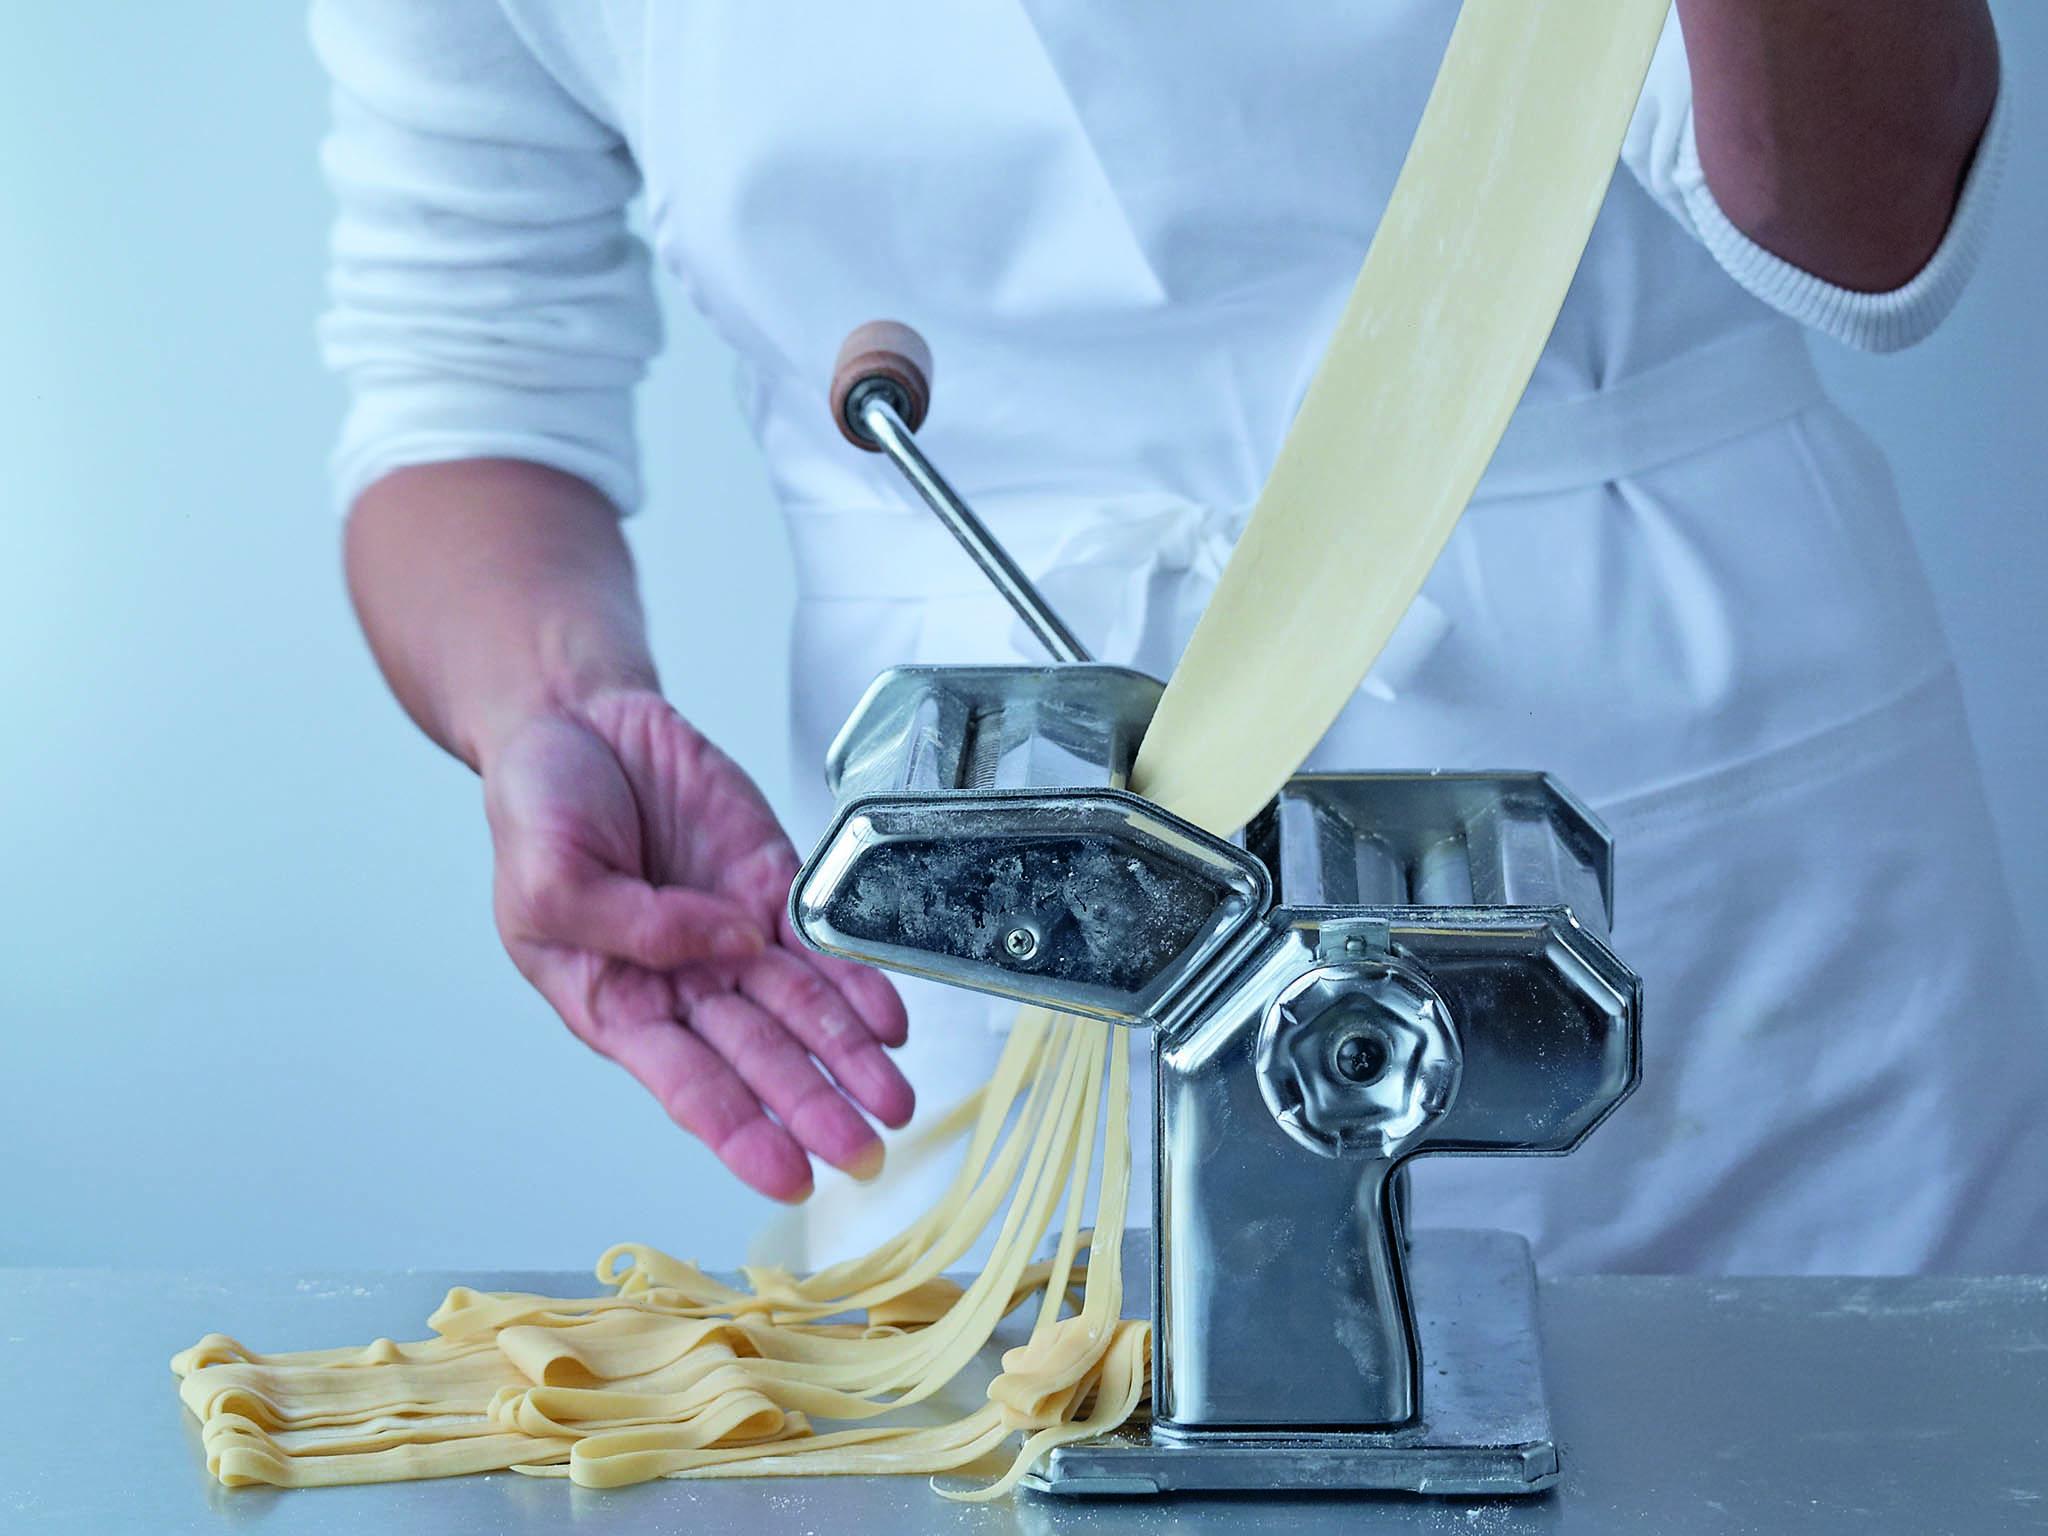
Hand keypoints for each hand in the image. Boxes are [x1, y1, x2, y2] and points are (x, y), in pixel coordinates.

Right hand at [482, 688, 912, 1200]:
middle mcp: (683, 984)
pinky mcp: (770, 886)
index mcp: (614, 1002)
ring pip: (803, 1011)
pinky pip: (822, 941)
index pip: (687, 1084)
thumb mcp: (546, 877)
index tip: (789, 1176)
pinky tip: (889, 1021)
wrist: (578, 723)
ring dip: (850, 1059)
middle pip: (760, 1059)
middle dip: (814, 1108)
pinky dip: (859, 979)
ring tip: (895, 1104)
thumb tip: (724, 942)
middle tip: (865, 1156)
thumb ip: (630, 924)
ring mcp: (732, 936)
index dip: (740, 1133)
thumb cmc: (539, 812)